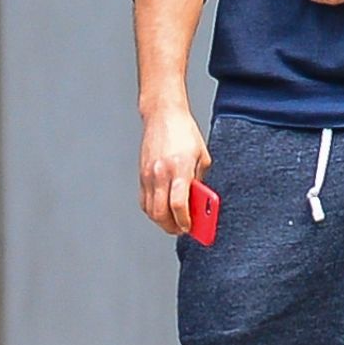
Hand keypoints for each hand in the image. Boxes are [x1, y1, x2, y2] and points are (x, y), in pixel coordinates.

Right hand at [139, 104, 209, 235]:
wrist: (163, 115)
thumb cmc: (184, 132)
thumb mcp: (202, 156)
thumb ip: (200, 180)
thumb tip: (198, 201)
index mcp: (180, 168)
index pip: (178, 204)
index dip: (184, 221)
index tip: (190, 227)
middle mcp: (161, 173)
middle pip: (161, 212)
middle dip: (172, 226)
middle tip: (182, 229)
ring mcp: (148, 174)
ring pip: (150, 209)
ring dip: (161, 221)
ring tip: (173, 223)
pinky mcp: (141, 173)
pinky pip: (143, 200)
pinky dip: (152, 210)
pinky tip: (161, 210)